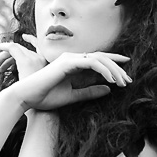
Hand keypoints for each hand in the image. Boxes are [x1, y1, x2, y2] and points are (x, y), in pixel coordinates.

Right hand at [0, 37, 130, 110]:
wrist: (27, 99)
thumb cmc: (45, 98)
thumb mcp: (73, 96)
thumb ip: (89, 92)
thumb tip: (108, 90)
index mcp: (72, 65)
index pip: (97, 60)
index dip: (113, 63)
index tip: (126, 71)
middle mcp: (72, 58)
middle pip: (101, 58)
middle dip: (117, 68)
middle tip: (129, 80)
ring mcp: (69, 59)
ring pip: (99, 58)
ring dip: (113, 70)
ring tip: (123, 82)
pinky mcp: (67, 63)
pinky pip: (91, 63)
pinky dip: (103, 70)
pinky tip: (112, 79)